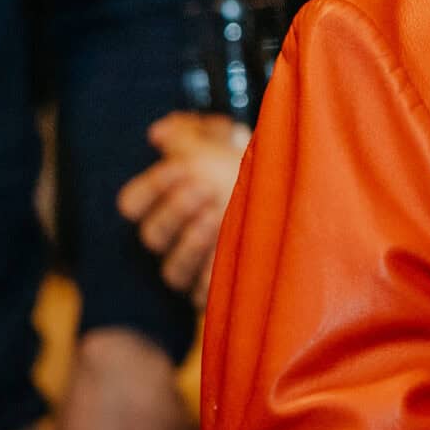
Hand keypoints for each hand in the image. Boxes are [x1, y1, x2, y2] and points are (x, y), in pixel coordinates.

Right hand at [118, 113, 250, 305]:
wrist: (297, 200)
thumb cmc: (252, 172)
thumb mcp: (224, 145)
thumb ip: (189, 135)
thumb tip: (159, 132)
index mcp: (167, 202)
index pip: (132, 204)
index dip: (150, 188)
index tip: (181, 166)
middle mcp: (176, 237)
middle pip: (152, 235)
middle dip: (174, 211)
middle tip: (203, 187)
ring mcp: (196, 265)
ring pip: (172, 270)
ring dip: (191, 243)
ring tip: (217, 214)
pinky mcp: (216, 290)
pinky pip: (201, 297)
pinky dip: (210, 278)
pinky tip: (227, 256)